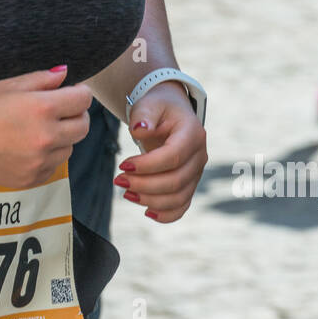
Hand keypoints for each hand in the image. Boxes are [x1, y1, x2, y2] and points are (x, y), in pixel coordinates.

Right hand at [0, 66, 92, 191]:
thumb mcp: (8, 86)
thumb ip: (42, 80)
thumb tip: (64, 75)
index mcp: (42, 108)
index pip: (83, 100)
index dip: (80, 92)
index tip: (73, 91)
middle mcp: (46, 137)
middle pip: (83, 126)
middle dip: (76, 114)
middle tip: (60, 109)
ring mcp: (41, 161)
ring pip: (70, 147)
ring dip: (62, 136)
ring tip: (36, 129)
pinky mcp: (33, 179)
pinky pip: (54, 165)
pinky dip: (48, 156)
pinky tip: (27, 147)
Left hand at [115, 83, 208, 222]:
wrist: (170, 112)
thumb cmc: (158, 108)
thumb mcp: (149, 104)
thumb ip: (144, 115)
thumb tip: (139, 130)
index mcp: (192, 133)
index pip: (173, 156)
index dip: (148, 165)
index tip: (123, 165)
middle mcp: (199, 155)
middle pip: (176, 181)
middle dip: (144, 185)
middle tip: (118, 180)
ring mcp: (196, 172)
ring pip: (179, 197)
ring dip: (150, 200)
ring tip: (126, 193)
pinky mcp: (189, 183)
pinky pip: (182, 206)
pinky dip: (166, 214)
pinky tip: (146, 211)